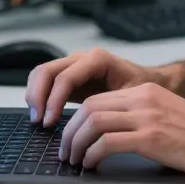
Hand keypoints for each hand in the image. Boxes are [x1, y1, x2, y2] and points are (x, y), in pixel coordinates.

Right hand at [25, 47, 159, 126]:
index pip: (65, 77)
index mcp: (97, 60)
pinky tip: (43, 115)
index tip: (50, 122)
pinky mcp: (69, 76)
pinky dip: (39, 96)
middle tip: (39, 122)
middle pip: (47, 71)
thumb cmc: (143, 89)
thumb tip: (92, 125)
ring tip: (38, 120)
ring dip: (34, 96)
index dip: (54, 100)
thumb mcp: (132, 96)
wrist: (150, 81)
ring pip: (41, 74)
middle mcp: (82, 58)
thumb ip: (112, 105)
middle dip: (38, 96)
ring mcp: (73, 65)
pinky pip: (45, 81)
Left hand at [59, 82, 184, 180]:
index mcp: (147, 92)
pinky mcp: (152, 137)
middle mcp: (144, 98)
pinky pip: (108, 142)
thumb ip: (141, 118)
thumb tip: (108, 134)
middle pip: (90, 107)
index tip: (70, 137)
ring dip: (77, 143)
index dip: (76, 119)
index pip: (98, 98)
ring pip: (93, 121)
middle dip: (70, 131)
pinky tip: (93, 165)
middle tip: (66, 152)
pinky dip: (93, 155)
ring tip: (75, 161)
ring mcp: (148, 116)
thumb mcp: (167, 116)